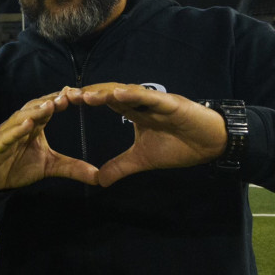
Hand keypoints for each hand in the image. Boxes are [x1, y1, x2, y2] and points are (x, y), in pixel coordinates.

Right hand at [0, 88, 99, 189]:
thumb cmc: (17, 167)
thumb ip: (72, 168)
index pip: (49, 108)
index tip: (81, 95)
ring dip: (35, 110)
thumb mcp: (50, 167)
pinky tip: (27, 125)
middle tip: (69, 94)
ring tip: (50, 105)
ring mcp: (7, 133)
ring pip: (21, 117)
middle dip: (52, 100)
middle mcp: (20, 124)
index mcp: (34, 125)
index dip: (63, 100)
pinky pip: (7, 136)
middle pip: (37, 107)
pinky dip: (16, 130)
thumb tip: (98, 177)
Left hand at [67, 83, 226, 184]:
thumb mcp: (143, 160)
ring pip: (125, 93)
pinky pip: (148, 98)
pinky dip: (132, 96)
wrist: (212, 144)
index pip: (105, 102)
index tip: (63, 104)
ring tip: (84, 95)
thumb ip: (121, 167)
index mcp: (135, 111)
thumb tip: (99, 181)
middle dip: (88, 94)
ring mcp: (156, 101)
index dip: (86, 101)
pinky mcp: (171, 104)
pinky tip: (115, 94)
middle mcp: (142, 102)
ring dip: (104, 93)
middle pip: (110, 93)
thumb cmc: (181, 146)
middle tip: (64, 95)